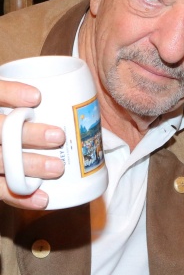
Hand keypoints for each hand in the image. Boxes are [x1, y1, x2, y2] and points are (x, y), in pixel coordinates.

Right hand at [0, 81, 64, 208]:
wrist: (8, 140)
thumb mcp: (22, 90)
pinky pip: (1, 190)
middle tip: (58, 137)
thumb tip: (84, 76)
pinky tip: (43, 198)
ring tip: (58, 168)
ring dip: (30, 165)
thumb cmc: (25, 111)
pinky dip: (22, 197)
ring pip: (1, 161)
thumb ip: (39, 85)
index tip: (37, 97)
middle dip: (28, 135)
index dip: (11, 93)